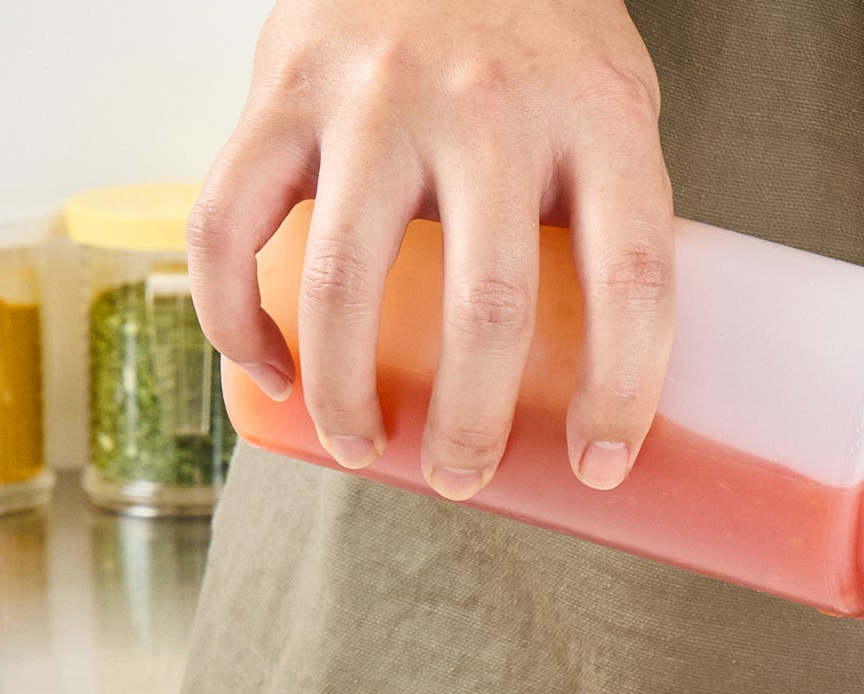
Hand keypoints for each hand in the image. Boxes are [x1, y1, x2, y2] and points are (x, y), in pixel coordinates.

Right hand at [187, 0, 673, 498]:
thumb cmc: (542, 37)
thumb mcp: (614, 107)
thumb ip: (613, 220)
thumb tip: (601, 381)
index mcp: (599, 120)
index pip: (633, 283)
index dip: (622, 393)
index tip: (599, 466)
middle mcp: (487, 105)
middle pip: (487, 307)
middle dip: (470, 425)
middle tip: (464, 480)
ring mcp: (374, 93)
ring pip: (343, 279)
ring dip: (346, 392)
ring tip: (360, 449)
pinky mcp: (281, 84)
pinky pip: (230, 218)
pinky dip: (232, 313)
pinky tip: (269, 370)